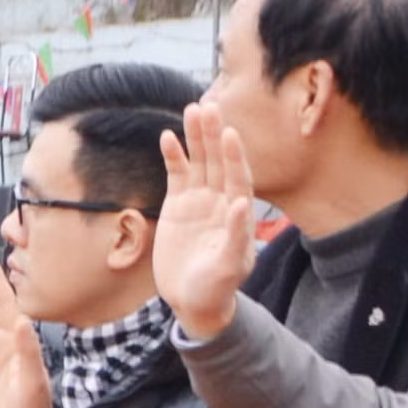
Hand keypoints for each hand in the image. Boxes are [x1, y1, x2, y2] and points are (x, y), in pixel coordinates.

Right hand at [153, 103, 262, 339]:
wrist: (194, 300)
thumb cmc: (217, 288)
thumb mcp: (229, 266)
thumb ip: (235, 234)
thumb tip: (239, 203)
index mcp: (238, 213)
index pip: (238, 177)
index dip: (234, 156)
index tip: (228, 133)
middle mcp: (221, 201)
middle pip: (218, 161)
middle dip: (213, 135)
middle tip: (208, 106)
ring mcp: (200, 201)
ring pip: (199, 162)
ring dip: (195, 137)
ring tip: (192, 109)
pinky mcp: (179, 206)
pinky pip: (176, 175)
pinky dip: (173, 156)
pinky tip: (167, 136)